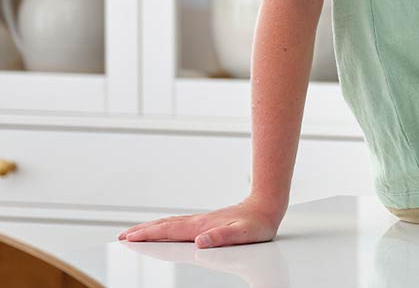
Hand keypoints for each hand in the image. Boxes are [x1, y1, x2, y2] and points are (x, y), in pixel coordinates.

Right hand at [119, 196, 283, 247]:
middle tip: (121, 236)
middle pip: (164, 226)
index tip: (129, 238)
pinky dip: (164, 227)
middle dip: (142, 231)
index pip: (169, 231)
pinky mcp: (206, 222)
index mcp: (201, 226)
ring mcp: (201, 220)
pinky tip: (163, 229)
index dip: (148, 235)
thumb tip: (200, 242)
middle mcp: (198, 222)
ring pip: (170, 224)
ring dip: (150, 228)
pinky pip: (179, 225)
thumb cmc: (257, 223)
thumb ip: (221, 237)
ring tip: (133, 232)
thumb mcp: (242, 233)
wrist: (268, 206)